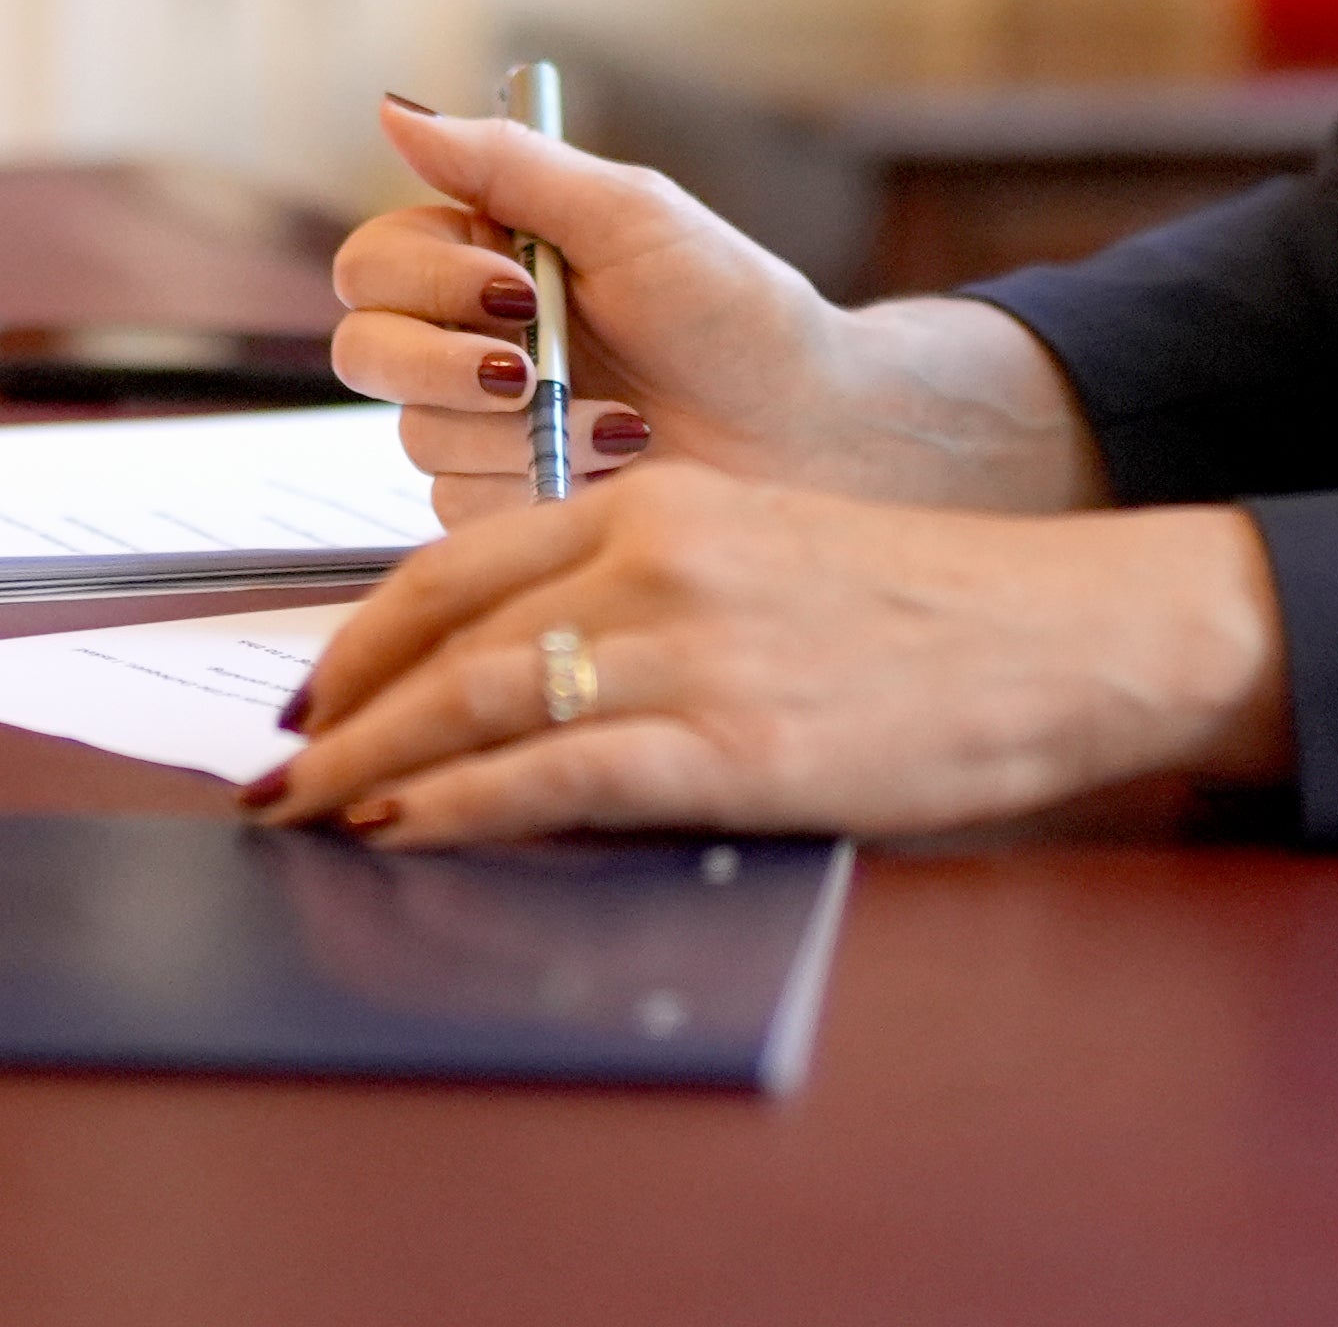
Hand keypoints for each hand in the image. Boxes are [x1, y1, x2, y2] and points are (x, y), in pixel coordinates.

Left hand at [243, 459, 1288, 845]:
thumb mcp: (768, 562)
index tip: (314, 690)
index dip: (367, 634)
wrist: (1060, 637)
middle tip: (277, 769)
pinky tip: (405, 835)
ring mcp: (689, 648)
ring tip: (308, 816)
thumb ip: (651, 598)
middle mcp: (656, 555)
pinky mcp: (728, 741)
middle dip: (341, 709)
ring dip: (370, 766)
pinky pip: (551, 781)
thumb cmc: (926, 616)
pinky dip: (457, 811)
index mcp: (661, 501)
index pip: (464, 565)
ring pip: (474, 704)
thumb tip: (536, 682)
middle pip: (445, 633)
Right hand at [326, 95, 848, 514]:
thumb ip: (507, 166)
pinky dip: (542, 485)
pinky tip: (618, 464)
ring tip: (626, 423)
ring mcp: (484, 427)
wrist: (802, 424)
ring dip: (524, 431)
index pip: (375, 266)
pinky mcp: (506, 503)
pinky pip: (463, 507)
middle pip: (365, 353)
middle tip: (534, 372)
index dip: (426, 283)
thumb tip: (395, 110)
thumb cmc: (730, 309)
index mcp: (485, 257)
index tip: (516, 289)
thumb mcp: (629, 216)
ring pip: (419, 437)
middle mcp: (470, 338)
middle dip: (445, 366)